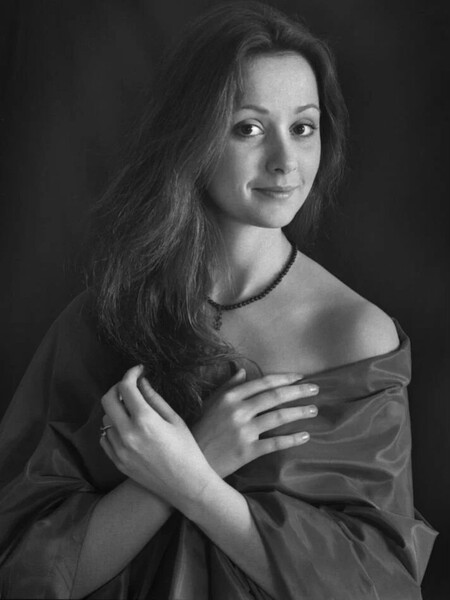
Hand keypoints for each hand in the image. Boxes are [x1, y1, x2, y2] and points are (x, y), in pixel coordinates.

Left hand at [100, 365, 214, 511]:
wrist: (187, 486)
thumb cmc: (187, 450)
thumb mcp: (175, 420)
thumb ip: (154, 399)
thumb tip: (141, 382)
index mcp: (145, 420)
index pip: (126, 387)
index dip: (131, 373)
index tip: (138, 370)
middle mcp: (127, 434)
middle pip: (107, 400)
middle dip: (117, 388)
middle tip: (130, 387)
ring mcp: (119, 450)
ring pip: (105, 419)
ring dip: (116, 409)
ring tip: (132, 410)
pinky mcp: (117, 462)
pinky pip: (105, 438)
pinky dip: (113, 429)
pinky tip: (127, 429)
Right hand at [191, 369, 318, 477]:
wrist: (191, 460)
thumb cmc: (201, 429)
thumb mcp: (211, 403)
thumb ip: (228, 386)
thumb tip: (243, 371)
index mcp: (230, 397)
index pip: (263, 383)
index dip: (284, 378)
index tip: (300, 377)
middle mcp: (238, 411)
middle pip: (274, 397)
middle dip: (297, 391)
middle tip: (315, 389)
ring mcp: (243, 431)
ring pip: (278, 417)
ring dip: (299, 412)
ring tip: (313, 409)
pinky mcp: (247, 451)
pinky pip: (275, 443)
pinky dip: (292, 439)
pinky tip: (305, 436)